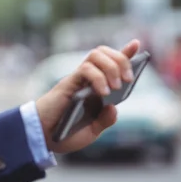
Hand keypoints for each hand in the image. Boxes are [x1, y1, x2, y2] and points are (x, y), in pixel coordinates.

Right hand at [35, 39, 140, 153]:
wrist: (44, 138)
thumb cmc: (65, 134)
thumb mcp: (91, 131)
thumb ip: (105, 120)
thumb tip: (113, 108)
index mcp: (95, 88)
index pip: (111, 64)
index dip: (124, 52)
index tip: (136, 43)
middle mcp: (87, 79)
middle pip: (105, 53)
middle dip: (122, 60)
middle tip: (127, 80)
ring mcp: (78, 79)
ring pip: (96, 54)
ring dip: (112, 66)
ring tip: (116, 86)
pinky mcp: (69, 82)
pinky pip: (86, 69)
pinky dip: (98, 77)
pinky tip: (102, 92)